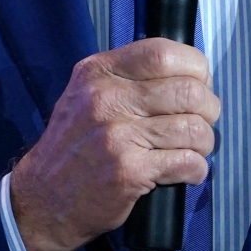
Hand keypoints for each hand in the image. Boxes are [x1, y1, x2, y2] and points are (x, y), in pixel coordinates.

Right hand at [8, 38, 218, 250]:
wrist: (43, 198)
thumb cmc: (73, 146)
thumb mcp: (86, 95)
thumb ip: (128, 78)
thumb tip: (190, 75)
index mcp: (98, 72)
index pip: (164, 53)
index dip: (195, 68)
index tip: (197, 85)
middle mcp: (106, 98)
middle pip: (190, 91)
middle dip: (208, 110)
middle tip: (198, 124)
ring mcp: (118, 135)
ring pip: (195, 129)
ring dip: (203, 144)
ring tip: (189, 151)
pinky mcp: (130, 170)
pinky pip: (189, 162)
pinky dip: (196, 170)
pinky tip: (183, 172)